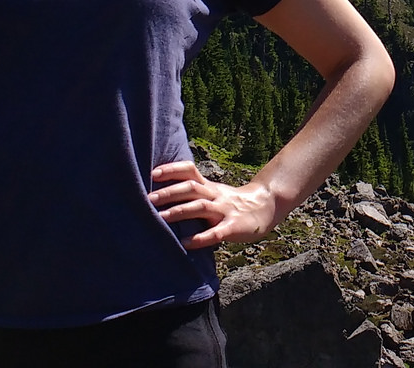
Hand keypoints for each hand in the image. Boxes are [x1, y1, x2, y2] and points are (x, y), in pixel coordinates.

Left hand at [148, 161, 278, 249]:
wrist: (264, 207)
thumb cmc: (229, 203)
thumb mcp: (212, 192)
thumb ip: (192, 193)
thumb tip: (160, 195)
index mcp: (208, 186)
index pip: (189, 170)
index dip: (172, 170)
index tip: (152, 173)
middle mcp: (215, 195)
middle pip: (191, 188)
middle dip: (169, 192)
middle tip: (149, 199)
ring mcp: (224, 210)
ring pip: (201, 207)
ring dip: (180, 211)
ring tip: (161, 218)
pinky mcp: (233, 227)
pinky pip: (215, 233)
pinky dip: (200, 238)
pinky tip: (186, 243)